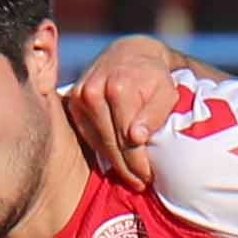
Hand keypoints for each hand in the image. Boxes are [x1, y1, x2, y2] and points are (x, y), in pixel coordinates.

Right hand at [65, 35, 188, 190]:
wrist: (130, 53)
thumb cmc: (154, 76)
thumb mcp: (165, 91)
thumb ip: (155, 114)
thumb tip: (136, 137)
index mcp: (117, 88)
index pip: (126, 139)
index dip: (138, 162)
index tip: (148, 178)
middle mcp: (93, 92)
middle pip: (110, 143)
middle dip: (126, 167)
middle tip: (140, 183)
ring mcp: (79, 97)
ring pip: (97, 142)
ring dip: (113, 163)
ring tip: (130, 177)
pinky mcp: (72, 102)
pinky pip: (88, 134)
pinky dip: (102, 148)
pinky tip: (115, 160)